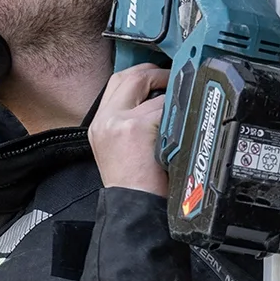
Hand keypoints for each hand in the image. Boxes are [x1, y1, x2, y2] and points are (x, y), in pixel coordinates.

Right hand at [91, 64, 170, 196]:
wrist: (134, 207)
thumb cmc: (134, 186)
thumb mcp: (119, 149)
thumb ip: (129, 122)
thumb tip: (155, 101)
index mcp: (99, 124)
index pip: (117, 82)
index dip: (140, 73)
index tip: (156, 76)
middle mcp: (105, 119)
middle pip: (130, 76)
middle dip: (154, 72)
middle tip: (172, 78)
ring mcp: (119, 121)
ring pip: (148, 88)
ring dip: (169, 93)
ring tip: (179, 102)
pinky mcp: (136, 127)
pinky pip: (162, 106)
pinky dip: (175, 110)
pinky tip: (180, 121)